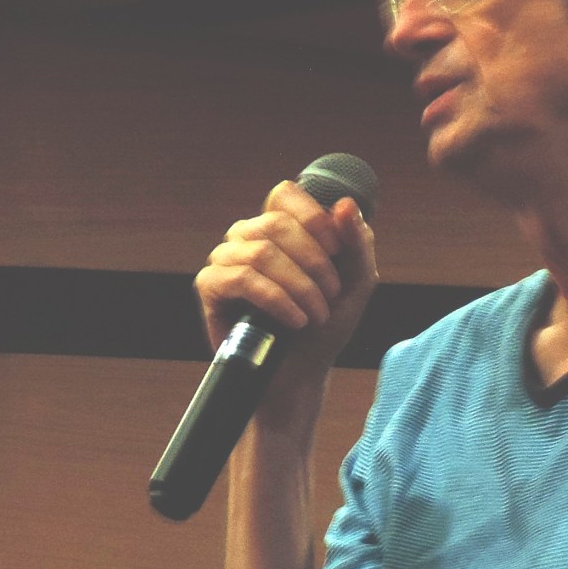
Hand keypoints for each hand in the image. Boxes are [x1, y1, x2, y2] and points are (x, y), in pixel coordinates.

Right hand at [194, 182, 377, 383]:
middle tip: (330, 295)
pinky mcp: (210, 287)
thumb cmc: (325, 326)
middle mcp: (247, 236)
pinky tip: (295, 320)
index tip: (336, 252)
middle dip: (314, 263)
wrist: (302, 374)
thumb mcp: (356, 283)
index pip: (285, 195)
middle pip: (277, 224)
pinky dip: (276, 300)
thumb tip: (344, 203)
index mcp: (278, 227)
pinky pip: (242, 279)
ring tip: (315, 315)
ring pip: (261, 252)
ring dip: (299, 287)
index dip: (314, 219)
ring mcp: (225, 260)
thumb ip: (357, 242)